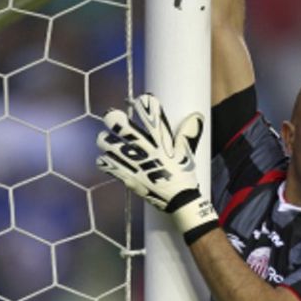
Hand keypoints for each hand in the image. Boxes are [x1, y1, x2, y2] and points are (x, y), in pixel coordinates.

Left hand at [96, 93, 217, 243]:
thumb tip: (196, 115)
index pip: (153, 118)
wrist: (179, 201)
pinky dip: (105, 162)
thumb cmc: (184, 174)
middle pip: (126, 131)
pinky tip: (104, 158)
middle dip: (116, 120)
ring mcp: (136, 165)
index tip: (143, 99)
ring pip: (112, 147)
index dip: (146, 105)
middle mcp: (148, 151)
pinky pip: (110, 167)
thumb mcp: (187, 153)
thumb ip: (188, 133)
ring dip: (106, 141)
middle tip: (111, 116)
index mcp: (163, 142)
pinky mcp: (129, 178)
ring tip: (104, 138)